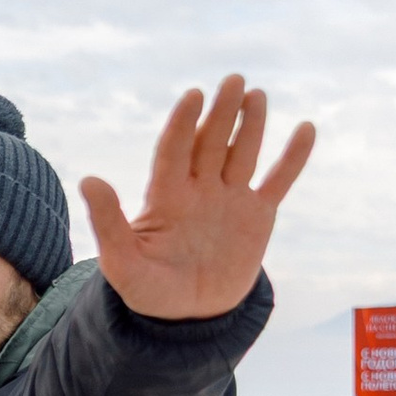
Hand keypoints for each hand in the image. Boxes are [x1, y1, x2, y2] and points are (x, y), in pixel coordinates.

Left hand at [81, 77, 314, 322]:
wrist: (186, 316)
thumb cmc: (148, 289)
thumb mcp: (122, 262)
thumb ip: (108, 222)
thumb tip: (89, 179)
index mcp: (165, 197)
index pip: (174, 151)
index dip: (183, 124)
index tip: (193, 96)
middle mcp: (198, 189)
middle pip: (210, 143)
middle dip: (221, 113)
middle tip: (233, 80)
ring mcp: (229, 199)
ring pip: (241, 153)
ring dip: (251, 125)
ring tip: (256, 95)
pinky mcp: (257, 216)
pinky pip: (278, 181)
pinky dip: (292, 157)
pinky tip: (306, 128)